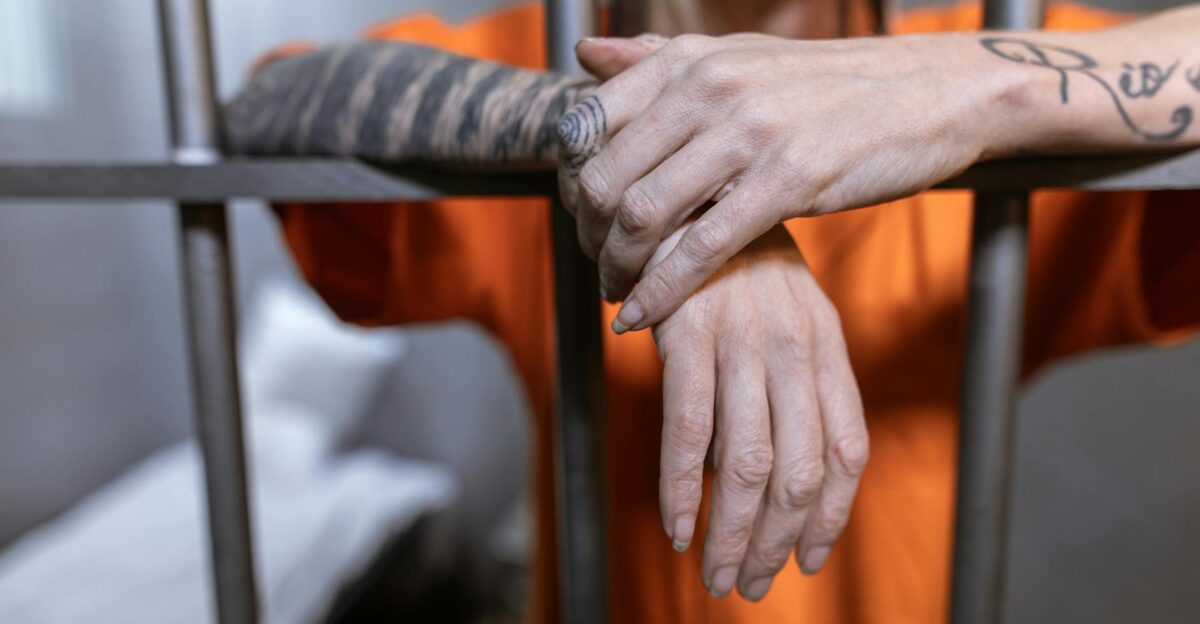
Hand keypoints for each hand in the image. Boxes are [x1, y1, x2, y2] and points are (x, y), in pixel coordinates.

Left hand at [558, 33, 1011, 331]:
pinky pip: (702, 248)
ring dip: (616, 267)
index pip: (588, 124)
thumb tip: (584, 53)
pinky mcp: (790, 180)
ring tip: (616, 292)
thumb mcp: (736, 54)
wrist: (926, 92)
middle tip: (595, 264)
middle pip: (604, 175)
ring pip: (644, 213)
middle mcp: (710, 87)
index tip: (578, 217)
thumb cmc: (823, 84)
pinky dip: (660, 291)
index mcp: (690, 60)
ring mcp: (749, 133)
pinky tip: (640, 316)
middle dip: (586, 234)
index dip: (570, 181)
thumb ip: (657, 59)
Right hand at [652, 224, 867, 600]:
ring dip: (733, 533)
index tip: (809, 559)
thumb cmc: (734, 259)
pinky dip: (680, 491)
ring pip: (747, 465)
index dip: (831, 516)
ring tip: (716, 574)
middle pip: (800, 471)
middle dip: (778, 542)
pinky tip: (675, 527)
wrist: (688, 186)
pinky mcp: (687, 336)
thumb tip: (775, 470)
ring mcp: (742, 342)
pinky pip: (688, 432)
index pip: (848, 449)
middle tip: (752, 585)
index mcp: (826, 343)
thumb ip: (794, 383)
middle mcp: (794, 347)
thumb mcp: (786, 311)